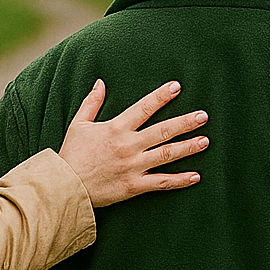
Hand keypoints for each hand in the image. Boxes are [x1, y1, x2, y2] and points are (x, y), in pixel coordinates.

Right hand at [58, 80, 207, 206]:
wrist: (65, 187)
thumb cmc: (71, 155)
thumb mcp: (78, 124)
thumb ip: (91, 103)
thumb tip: (100, 82)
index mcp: (116, 128)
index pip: (143, 108)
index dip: (161, 96)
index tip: (177, 87)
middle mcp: (128, 146)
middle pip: (163, 131)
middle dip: (185, 122)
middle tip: (203, 116)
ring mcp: (133, 166)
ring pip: (166, 154)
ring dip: (188, 147)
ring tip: (205, 141)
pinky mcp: (134, 186)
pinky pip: (161, 182)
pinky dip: (179, 180)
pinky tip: (195, 176)